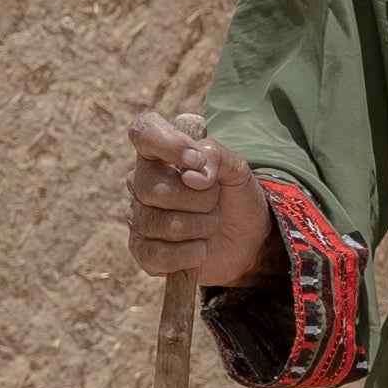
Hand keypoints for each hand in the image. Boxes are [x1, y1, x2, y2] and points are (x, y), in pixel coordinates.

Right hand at [121, 112, 286, 291]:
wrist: (247, 240)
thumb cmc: (235, 197)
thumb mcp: (237, 170)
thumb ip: (216, 157)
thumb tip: (192, 174)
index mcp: (160, 153)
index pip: (144, 132)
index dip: (167, 143)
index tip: (195, 160)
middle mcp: (141, 182)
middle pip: (156, 188)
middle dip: (200, 200)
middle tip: (215, 202)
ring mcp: (139, 217)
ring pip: (161, 224)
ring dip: (201, 227)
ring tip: (211, 225)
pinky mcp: (143, 252)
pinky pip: (155, 255)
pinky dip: (188, 254)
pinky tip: (200, 249)